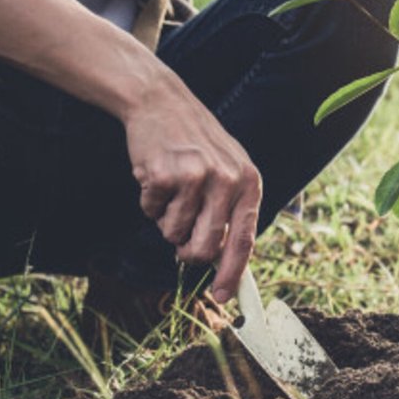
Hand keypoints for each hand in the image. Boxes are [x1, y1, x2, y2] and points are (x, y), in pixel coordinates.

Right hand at [123, 83, 261, 302]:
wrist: (162, 101)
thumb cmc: (196, 143)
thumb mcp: (228, 169)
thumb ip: (230, 211)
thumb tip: (222, 261)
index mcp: (249, 182)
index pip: (244, 240)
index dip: (232, 273)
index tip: (222, 297)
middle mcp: (228, 180)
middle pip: (205, 247)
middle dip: (188, 253)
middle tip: (180, 242)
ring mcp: (197, 177)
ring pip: (173, 233)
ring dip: (165, 220)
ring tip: (170, 190)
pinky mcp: (165, 174)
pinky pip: (151, 211)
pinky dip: (149, 201)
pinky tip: (155, 175)